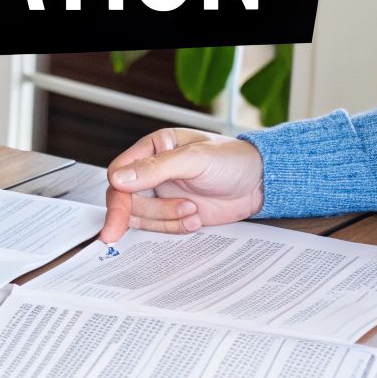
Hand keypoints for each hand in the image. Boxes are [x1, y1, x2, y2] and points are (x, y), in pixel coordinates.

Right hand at [99, 128, 263, 242]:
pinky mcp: (173, 214)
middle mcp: (152, 172)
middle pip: (127, 199)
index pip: (120, 173)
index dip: (118, 196)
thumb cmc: (232, 160)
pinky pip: (160, 229)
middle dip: (150, 212)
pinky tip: (196, 218)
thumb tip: (120, 178)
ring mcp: (162, 195)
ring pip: (141, 217)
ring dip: (166, 219)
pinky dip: (175, 228)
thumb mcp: (195, 159)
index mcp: (153, 148)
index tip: (118, 217)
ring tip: (193, 209)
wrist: (258, 183)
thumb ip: (156, 168)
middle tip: (175, 213)